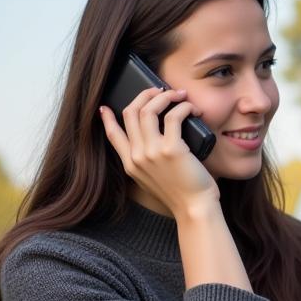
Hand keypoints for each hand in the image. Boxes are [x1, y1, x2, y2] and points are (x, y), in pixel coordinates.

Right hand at [99, 86, 215, 217]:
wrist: (195, 210)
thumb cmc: (183, 195)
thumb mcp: (154, 180)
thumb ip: (149, 163)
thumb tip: (156, 141)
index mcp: (130, 164)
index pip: (112, 135)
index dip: (107, 118)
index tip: (105, 107)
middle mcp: (137, 156)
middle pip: (130, 112)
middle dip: (145, 95)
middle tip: (160, 90)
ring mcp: (152, 152)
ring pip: (149, 109)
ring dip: (165, 97)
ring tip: (179, 95)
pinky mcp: (171, 149)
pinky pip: (173, 116)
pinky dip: (183, 107)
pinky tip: (191, 109)